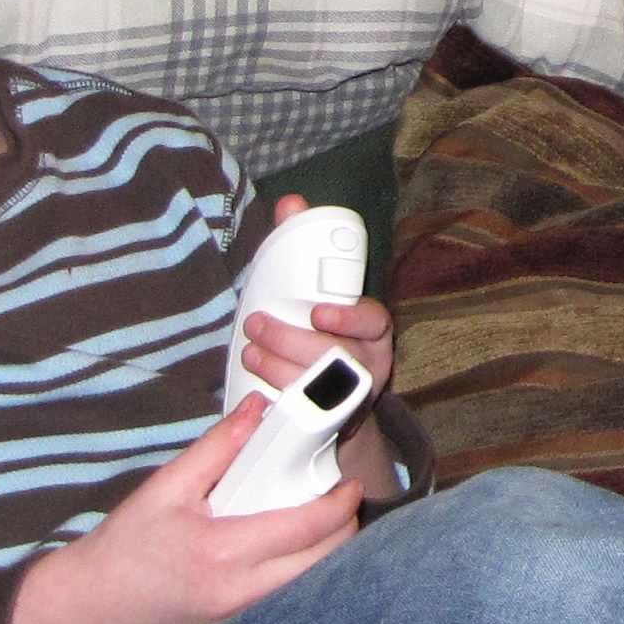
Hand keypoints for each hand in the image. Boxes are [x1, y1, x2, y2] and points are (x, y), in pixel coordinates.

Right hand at [9, 397, 361, 623]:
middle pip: (325, 563)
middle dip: (344, 529)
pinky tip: (292, 546)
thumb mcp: (166, 486)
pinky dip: (303, 570)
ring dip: (328, 552)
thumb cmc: (124, 545)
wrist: (94, 603)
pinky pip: (290, 596)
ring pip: (313, 584)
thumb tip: (258, 409)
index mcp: (224, 552)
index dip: (340, 505)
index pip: (306, 529)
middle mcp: (241, 592)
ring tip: (319, 518)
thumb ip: (218, 446)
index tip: (351, 484)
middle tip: (340, 498)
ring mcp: (244, 615)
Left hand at [237, 194, 395, 394]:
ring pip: (319, 385)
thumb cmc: (320, 333)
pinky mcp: (331, 421)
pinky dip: (280, 398)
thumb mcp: (313, 292)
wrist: (331, 400)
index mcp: (371, 329)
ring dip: (278, 367)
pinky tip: (259, 387)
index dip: (348, 317)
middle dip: (290, 340)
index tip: (317, 313)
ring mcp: (352, 396)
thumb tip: (291, 203)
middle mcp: (369, 362)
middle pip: (338, 355)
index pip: (373, 319)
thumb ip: (302, 247)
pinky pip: (308, 413)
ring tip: (250, 352)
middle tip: (256, 326)